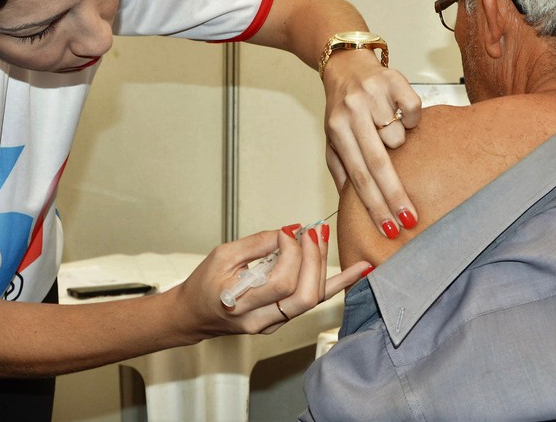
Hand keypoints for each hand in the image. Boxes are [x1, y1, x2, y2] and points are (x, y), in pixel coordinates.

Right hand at [177, 225, 371, 336]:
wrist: (196, 314)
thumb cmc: (205, 284)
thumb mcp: (222, 255)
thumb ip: (256, 244)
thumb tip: (289, 232)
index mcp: (241, 304)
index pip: (280, 282)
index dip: (290, 254)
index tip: (287, 233)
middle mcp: (261, 320)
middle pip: (303, 295)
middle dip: (313, 259)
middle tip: (311, 232)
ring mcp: (275, 323)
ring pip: (312, 299)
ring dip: (322, 265)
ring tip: (321, 237)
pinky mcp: (284, 318)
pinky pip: (314, 301)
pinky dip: (338, 283)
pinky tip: (359, 270)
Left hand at [321, 50, 421, 238]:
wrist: (346, 62)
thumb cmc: (341, 106)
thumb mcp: (332, 138)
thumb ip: (340, 169)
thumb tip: (349, 203)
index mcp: (337, 129)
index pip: (358, 176)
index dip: (374, 204)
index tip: (389, 227)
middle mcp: (353, 112)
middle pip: (378, 163)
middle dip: (395, 196)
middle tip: (410, 220)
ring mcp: (374, 95)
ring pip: (398, 136)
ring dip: (398, 141)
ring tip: (387, 129)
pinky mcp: (395, 81)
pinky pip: (413, 111)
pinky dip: (410, 118)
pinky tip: (399, 113)